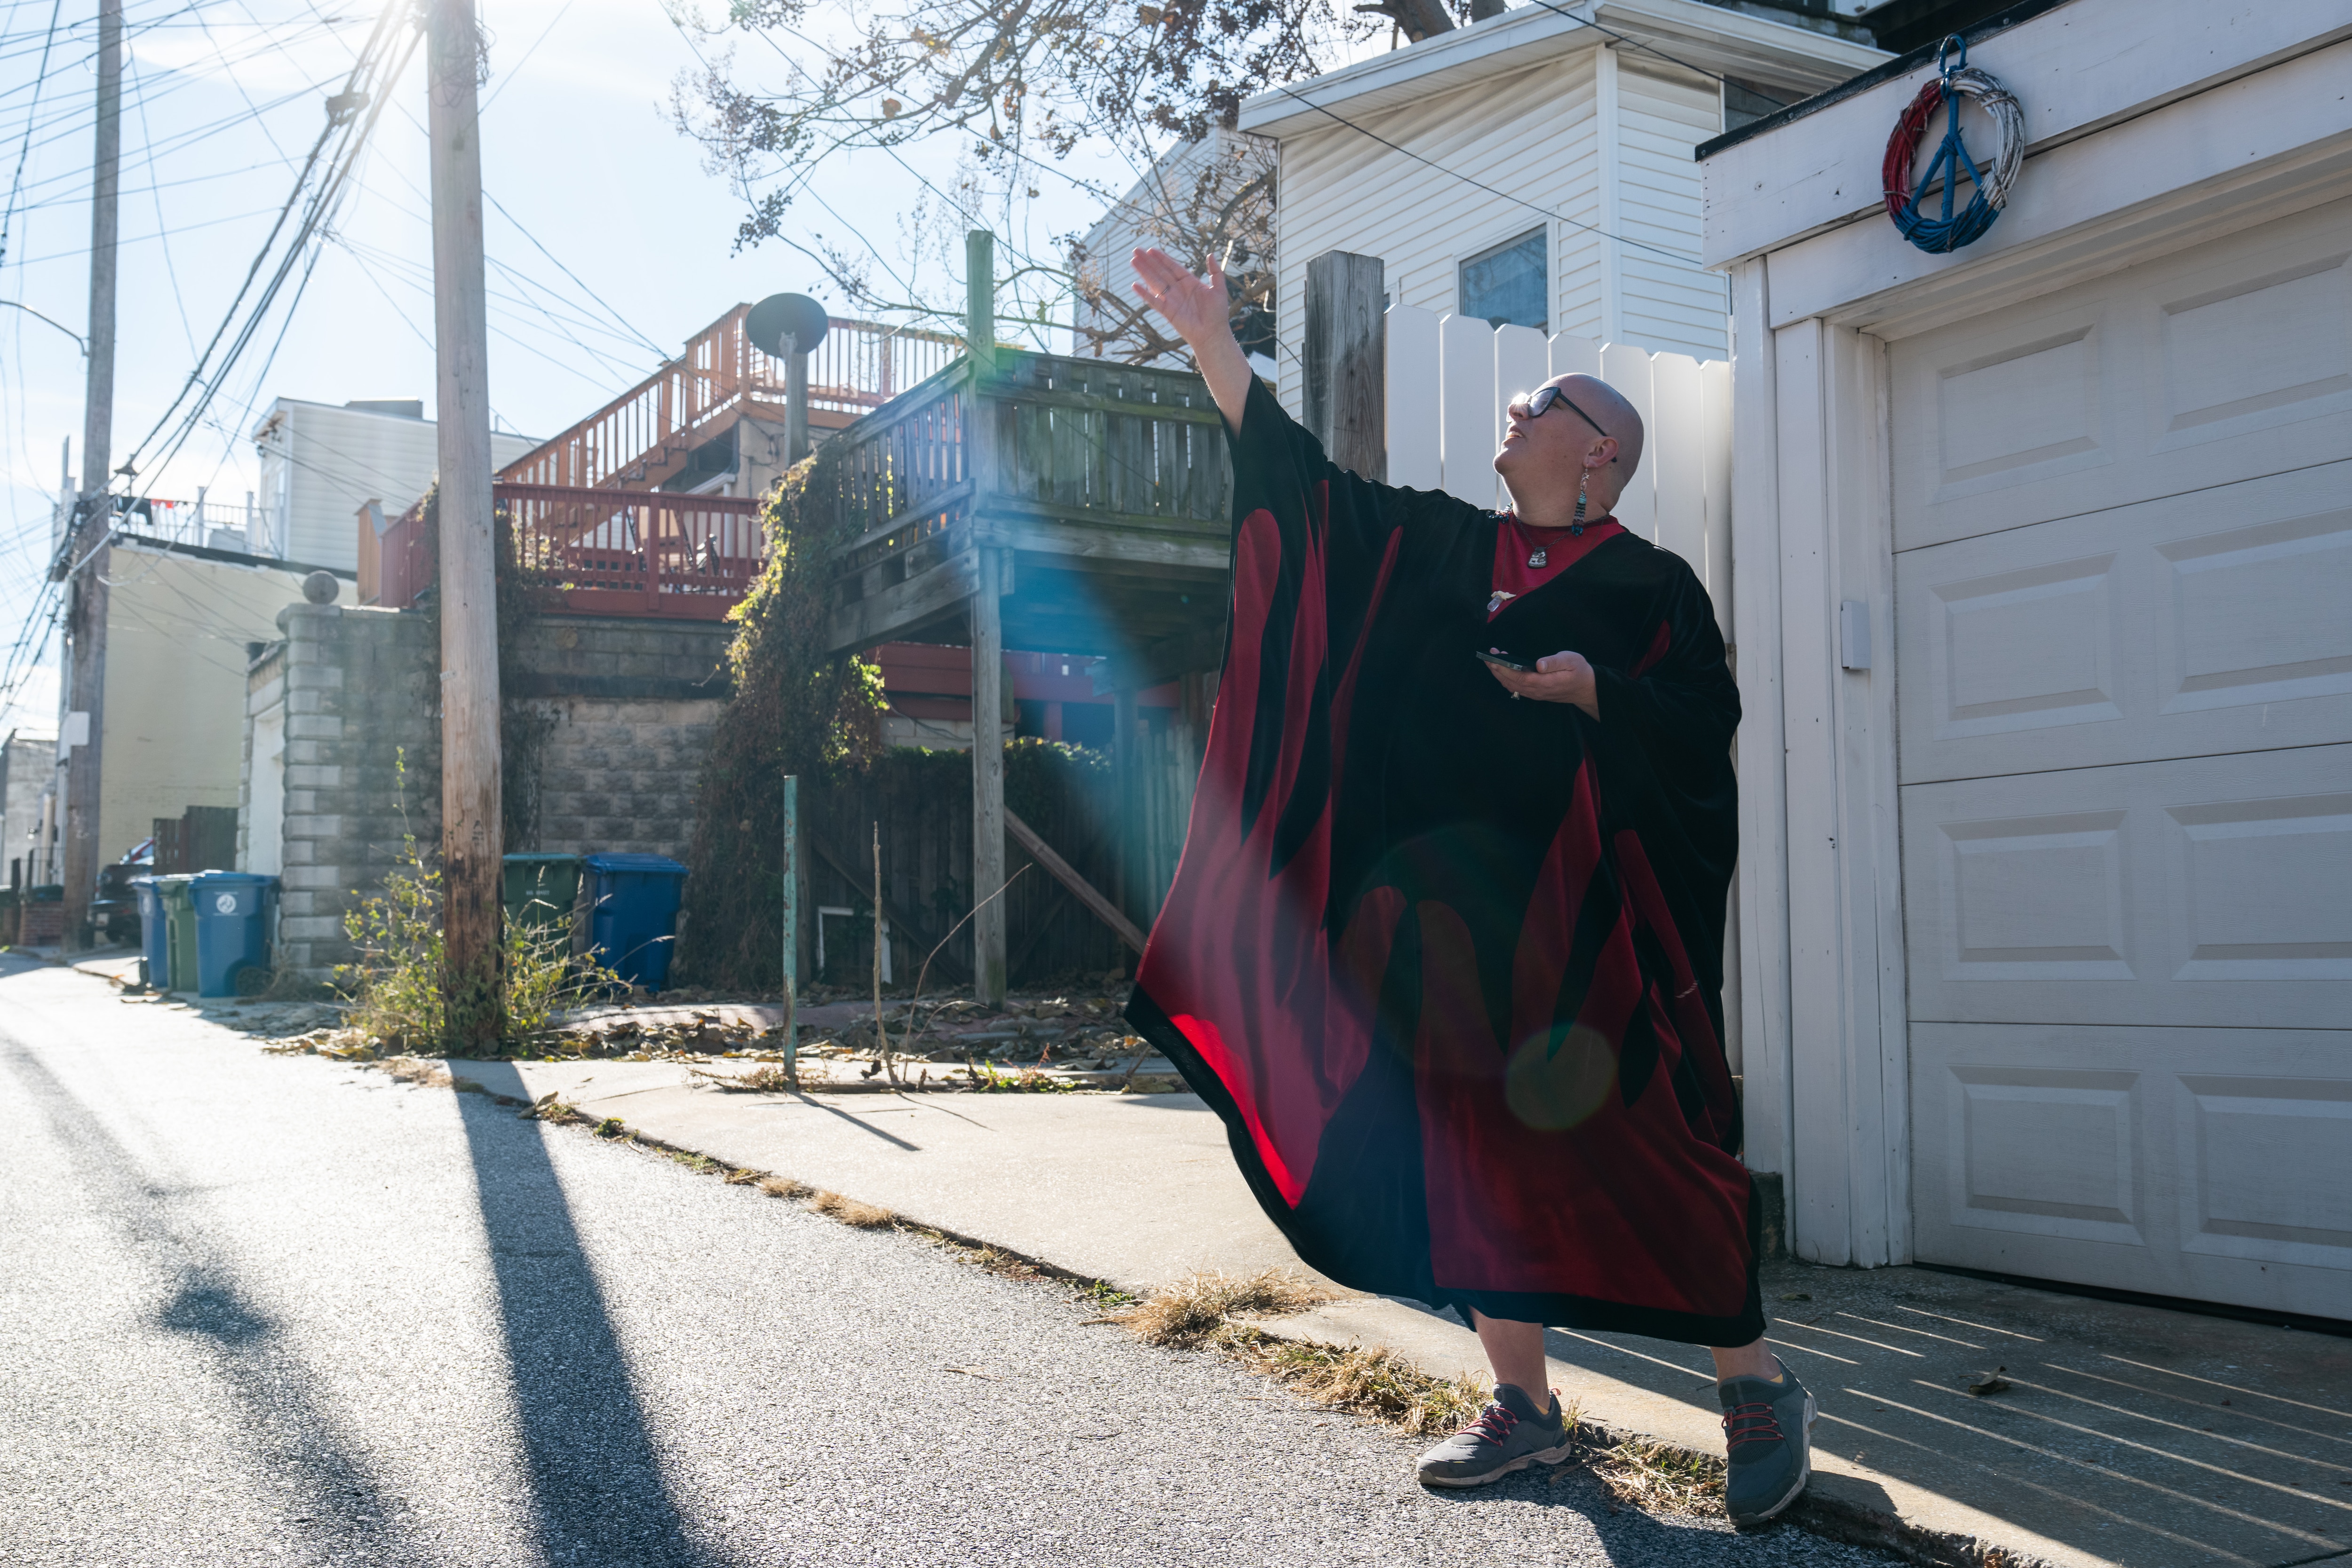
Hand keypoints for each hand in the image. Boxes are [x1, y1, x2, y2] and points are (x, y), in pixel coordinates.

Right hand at [1131, 248, 1252, 431]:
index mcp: (1190, 283)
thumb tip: (1211, 254)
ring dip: (1143, 272)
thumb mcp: (1219, 289)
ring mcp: (1171, 300)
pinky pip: (1153, 301)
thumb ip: (1216, 272)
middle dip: (1148, 262)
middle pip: (1160, 272)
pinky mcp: (1167, 312)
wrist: (1212, 334)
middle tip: (1136, 251)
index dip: (1162, 258)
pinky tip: (1135, 285)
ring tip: (1133, 261)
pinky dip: (1144, 294)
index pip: (1173, 267)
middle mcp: (1178, 290)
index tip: (1151, 249)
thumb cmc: (1218, 314)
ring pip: (1154, 283)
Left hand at [1487, 649, 1598, 717]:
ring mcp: (1535, 694)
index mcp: (1545, 683)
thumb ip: (1554, 662)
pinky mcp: (1535, 693)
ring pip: (1512, 686)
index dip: (1504, 669)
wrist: (1586, 689)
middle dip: (1497, 670)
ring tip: (1492, 661)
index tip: (1494, 659)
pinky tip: (1503, 669)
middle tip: (1487, 656)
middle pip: (1511, 683)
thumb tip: (1538, 664)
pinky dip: (1506, 679)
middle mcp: (1537, 691)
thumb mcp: (1571, 660)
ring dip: (1500, 675)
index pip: (1519, 677)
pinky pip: (1516, 688)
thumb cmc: (1579, 671)